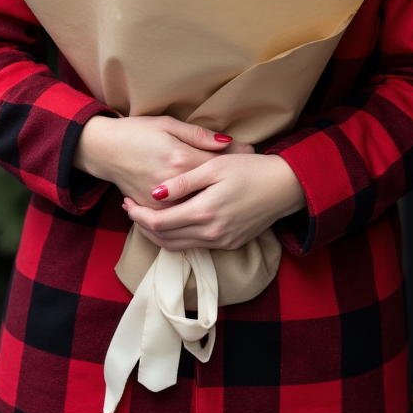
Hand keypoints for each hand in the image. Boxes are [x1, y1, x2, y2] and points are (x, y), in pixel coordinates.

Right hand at [73, 114, 253, 206]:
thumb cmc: (136, 132)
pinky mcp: (152, 212)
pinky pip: (179, 218)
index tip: (251, 153)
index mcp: (180, 160)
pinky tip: (205, 202)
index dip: (237, 157)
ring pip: (198, 208)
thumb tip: (228, 142)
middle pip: (212, 189)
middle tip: (243, 174)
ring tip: (228, 190)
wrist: (104, 150)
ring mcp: (162, 203)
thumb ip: (199, 136)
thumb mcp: (168, 124)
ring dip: (214, 200)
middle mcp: (173, 186)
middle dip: (230, 183)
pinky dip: (194, 211)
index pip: (219, 162)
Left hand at [122, 153, 305, 251]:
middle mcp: (211, 233)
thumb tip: (154, 193)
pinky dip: (178, 236)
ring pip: (178, 246)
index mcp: (204, 212)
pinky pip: (195, 246)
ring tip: (146, 216)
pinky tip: (174, 220)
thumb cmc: (250, 168)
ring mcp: (221, 242)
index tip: (126, 202)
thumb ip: (183, 182)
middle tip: (130, 209)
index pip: (158, 223)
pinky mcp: (230, 244)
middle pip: (164, 239)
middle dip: (143, 226)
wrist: (285, 186)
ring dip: (158, 234)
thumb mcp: (214, 166)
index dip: (138, 215)